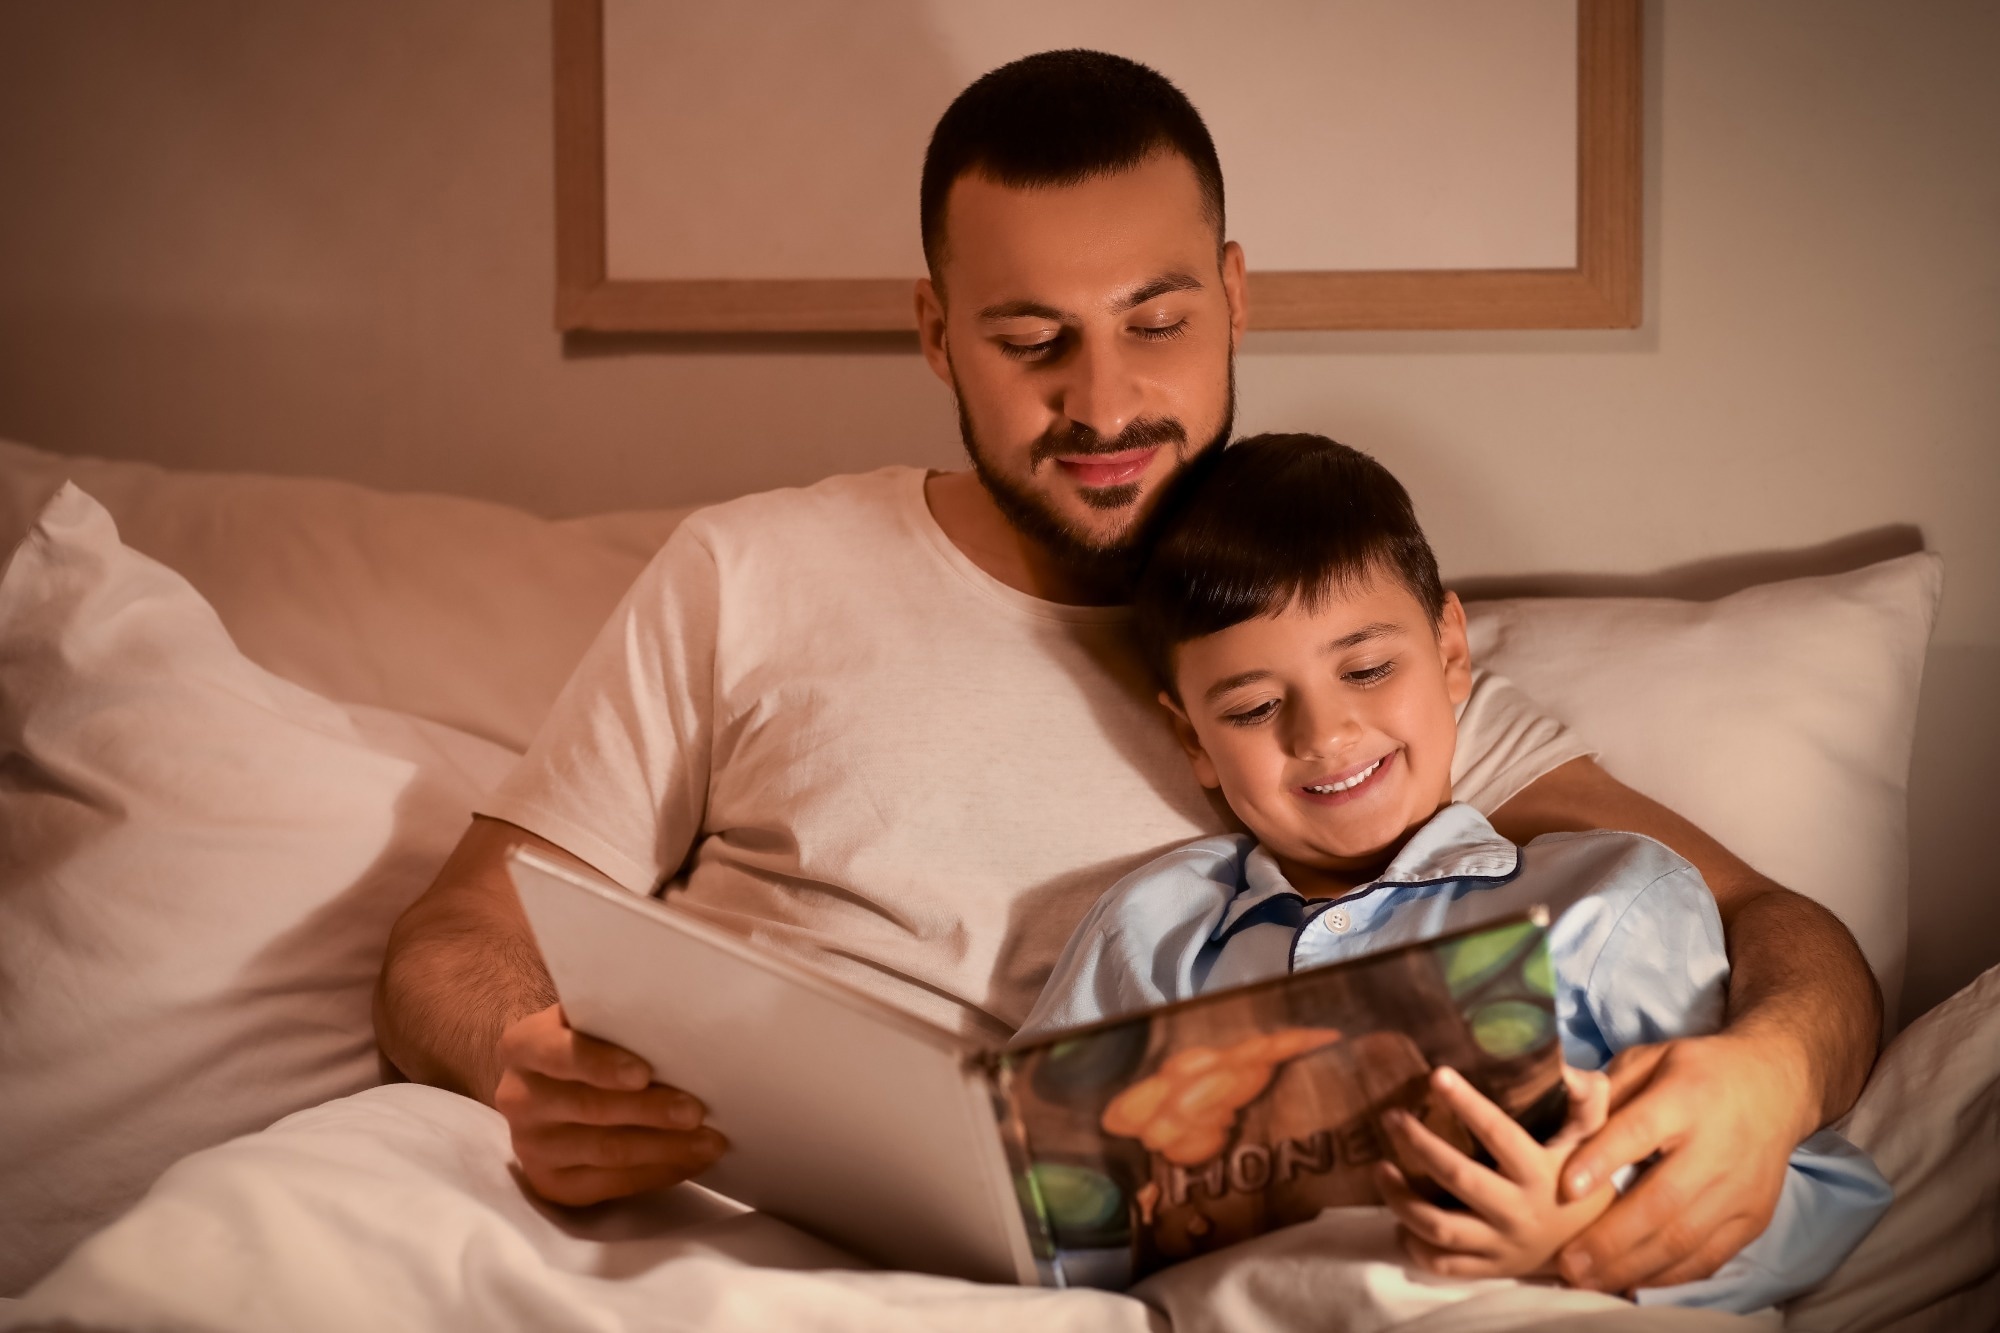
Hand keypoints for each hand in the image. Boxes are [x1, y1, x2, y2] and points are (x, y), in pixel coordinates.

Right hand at [493, 1003, 727, 1205]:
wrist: (551, 1084)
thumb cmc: (589, 1040)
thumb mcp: (590, 1017)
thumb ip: (618, 1016)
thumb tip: (684, 1016)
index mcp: (524, 1046)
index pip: (560, 1054)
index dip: (602, 1065)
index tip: (644, 1074)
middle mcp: (519, 1098)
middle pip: (591, 1108)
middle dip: (650, 1111)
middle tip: (696, 1112)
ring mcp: (532, 1146)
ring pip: (606, 1151)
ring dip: (665, 1148)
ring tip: (710, 1142)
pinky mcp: (552, 1182)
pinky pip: (610, 1185)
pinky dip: (656, 1173)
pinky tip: (690, 1162)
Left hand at [1378, 1065, 1615, 1278]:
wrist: (1598, 1245)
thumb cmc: (1583, 1177)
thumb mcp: (1591, 1138)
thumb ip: (1586, 1101)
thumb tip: (1565, 1069)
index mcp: (1540, 1173)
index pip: (1499, 1134)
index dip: (1467, 1104)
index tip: (1437, 1075)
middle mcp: (1518, 1211)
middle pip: (1459, 1178)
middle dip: (1419, 1144)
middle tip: (1391, 1116)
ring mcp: (1501, 1245)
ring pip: (1440, 1228)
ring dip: (1402, 1199)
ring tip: (1381, 1169)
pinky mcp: (1489, 1268)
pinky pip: (1442, 1264)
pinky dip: (1414, 1244)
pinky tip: (1399, 1220)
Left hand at [1553, 1031, 1805, 1292]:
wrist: (1774, 1088)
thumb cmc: (1695, 1073)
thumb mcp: (1650, 1059)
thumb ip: (1606, 1090)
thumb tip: (1561, 1108)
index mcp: (1685, 1098)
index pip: (1641, 1131)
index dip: (1603, 1159)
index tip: (1565, 1189)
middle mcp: (1716, 1148)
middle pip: (1663, 1200)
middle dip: (1611, 1237)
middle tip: (1566, 1261)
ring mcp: (1739, 1189)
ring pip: (1684, 1238)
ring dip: (1632, 1265)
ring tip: (1587, 1280)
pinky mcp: (1752, 1218)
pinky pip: (1708, 1256)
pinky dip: (1667, 1275)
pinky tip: (1630, 1281)